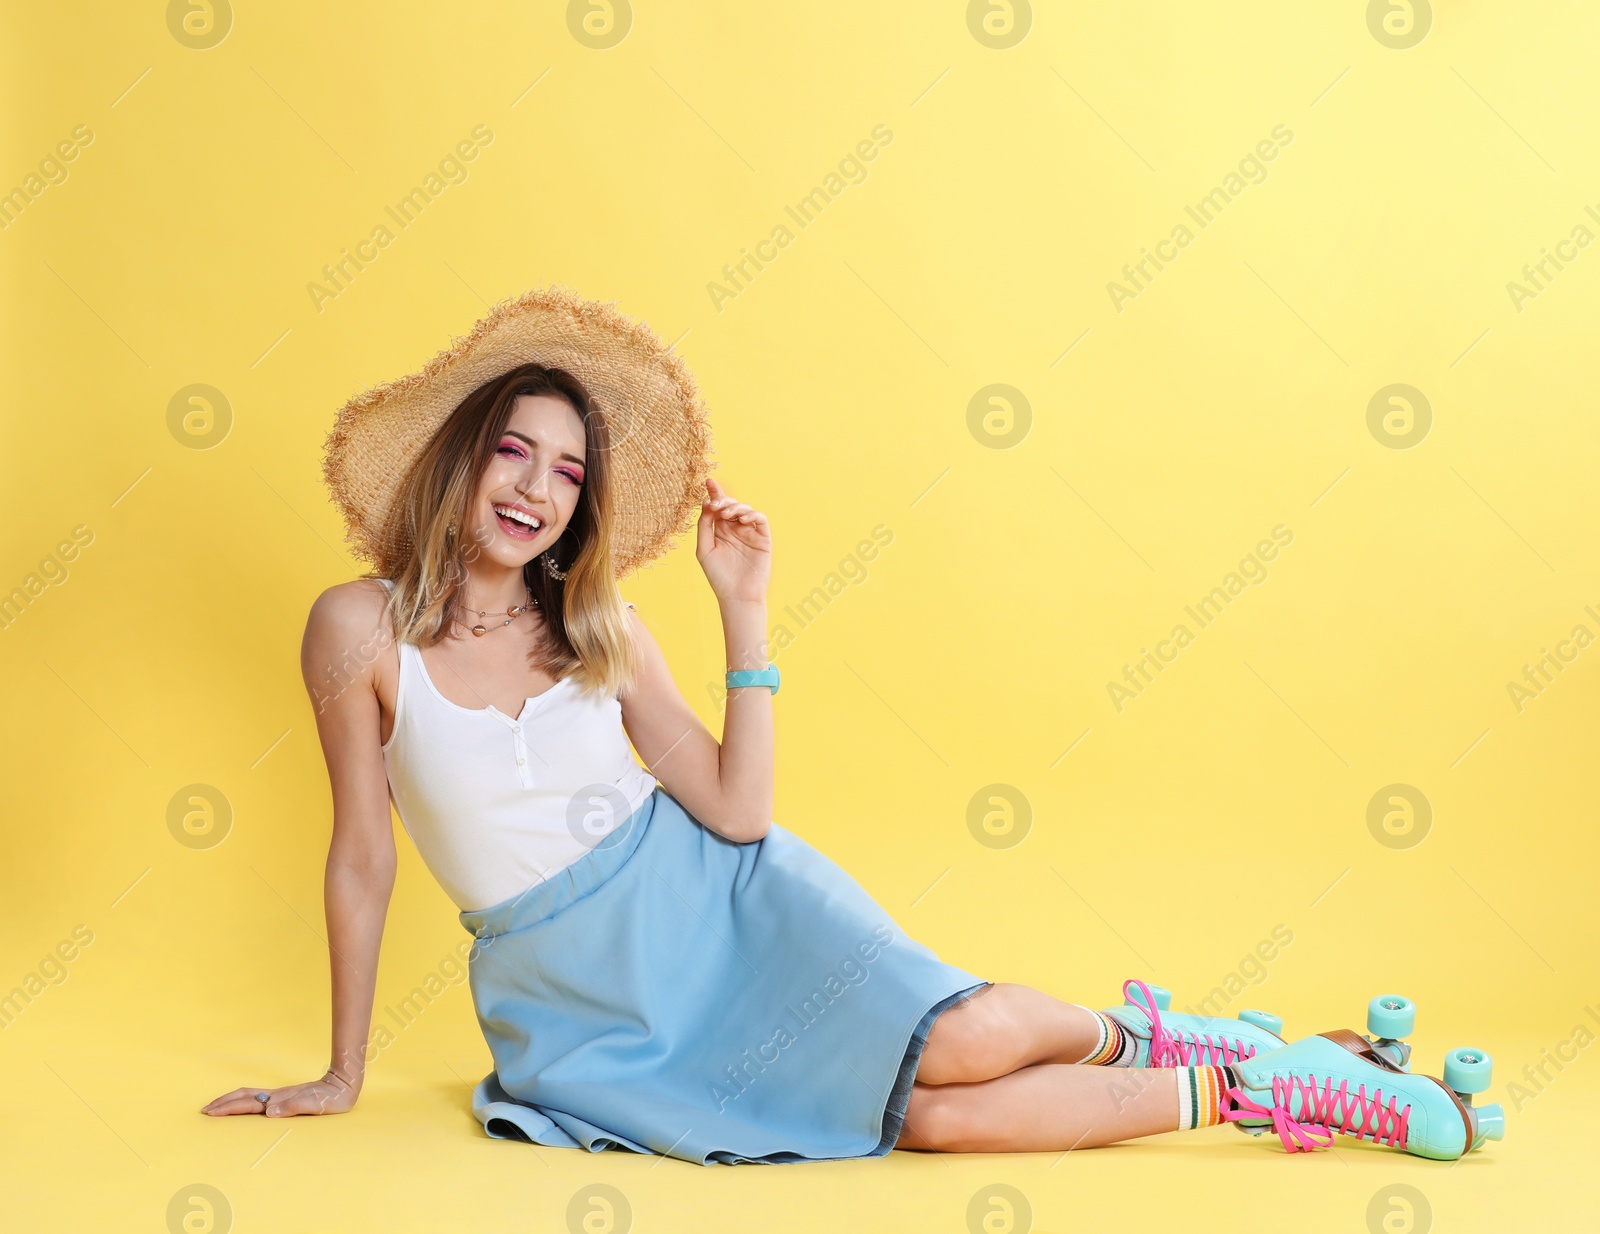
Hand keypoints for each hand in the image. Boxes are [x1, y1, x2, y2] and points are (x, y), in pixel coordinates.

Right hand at [201, 1069, 359, 1117]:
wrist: (343, 1084)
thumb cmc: (331, 1098)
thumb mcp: (315, 1105)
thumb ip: (294, 1107)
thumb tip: (269, 1111)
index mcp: (280, 1099)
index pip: (248, 1103)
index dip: (228, 1107)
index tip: (210, 1112)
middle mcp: (277, 1096)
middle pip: (244, 1097)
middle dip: (223, 1103)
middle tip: (204, 1110)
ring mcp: (280, 1096)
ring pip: (250, 1096)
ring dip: (231, 1101)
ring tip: (216, 1107)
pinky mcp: (285, 1098)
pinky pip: (258, 1099)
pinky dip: (244, 1102)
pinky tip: (242, 1106)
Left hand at [695, 476, 770, 605]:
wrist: (737, 595)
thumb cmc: (719, 576)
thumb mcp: (704, 549)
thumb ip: (704, 526)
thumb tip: (707, 503)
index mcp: (720, 531)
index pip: (717, 507)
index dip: (714, 493)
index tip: (707, 481)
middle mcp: (735, 529)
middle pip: (730, 505)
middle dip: (723, 500)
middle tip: (716, 503)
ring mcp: (749, 533)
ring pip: (745, 509)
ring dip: (735, 507)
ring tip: (726, 515)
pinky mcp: (763, 538)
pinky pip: (760, 519)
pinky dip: (752, 514)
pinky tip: (741, 518)